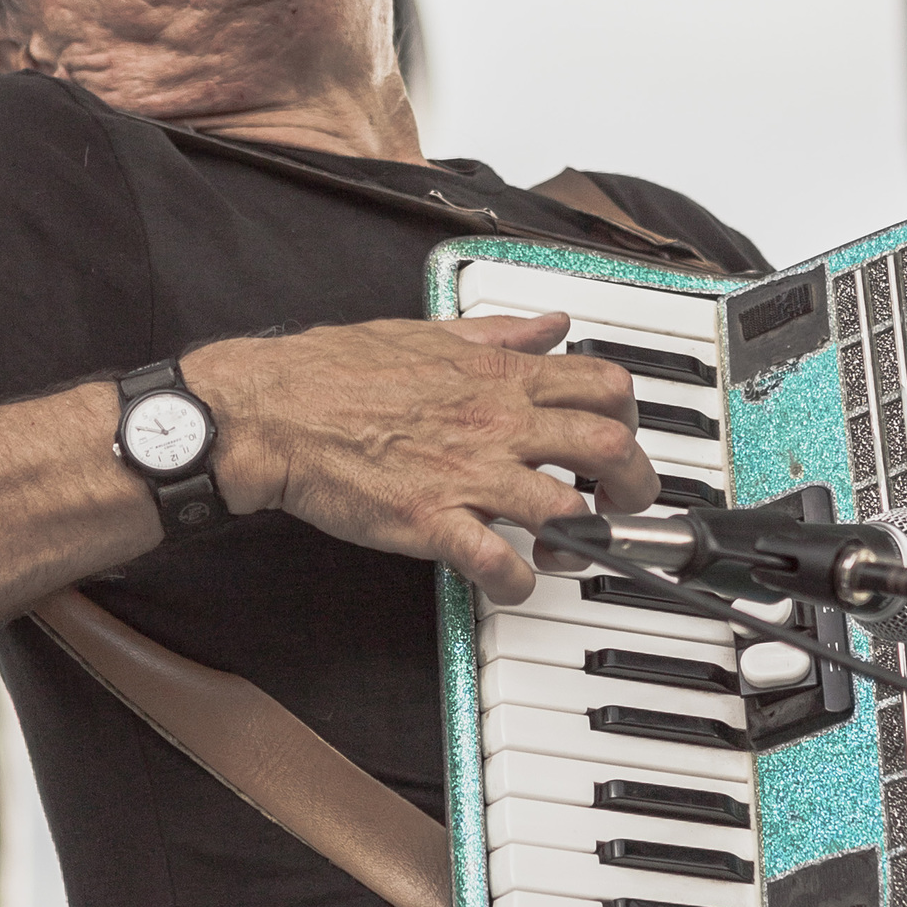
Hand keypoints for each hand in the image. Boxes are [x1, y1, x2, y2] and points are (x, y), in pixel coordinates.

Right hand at [184, 314, 657, 602]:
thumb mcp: (427, 332)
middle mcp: (495, 421)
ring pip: (569, 509)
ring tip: (569, 551)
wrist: (272, 412)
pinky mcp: (431, 519)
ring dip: (586, 541)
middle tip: (620, 505)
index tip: (618, 440)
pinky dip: (516, 583)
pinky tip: (510, 581)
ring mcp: (467, 472)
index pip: (606, 385)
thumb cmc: (333, 373)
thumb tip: (550, 324)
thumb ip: (499, 333)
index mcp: (498, 374)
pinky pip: (496, 562)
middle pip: (611, 447)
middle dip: (634, 485)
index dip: (631, 417)